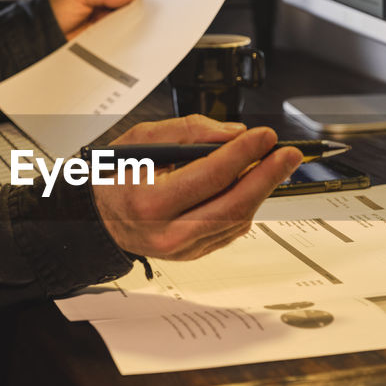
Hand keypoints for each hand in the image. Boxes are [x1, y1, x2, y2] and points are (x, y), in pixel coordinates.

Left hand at [48, 0, 136, 39]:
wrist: (43, 33)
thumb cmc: (55, 8)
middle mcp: (106, 6)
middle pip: (130, 4)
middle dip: (139, 6)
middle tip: (146, 9)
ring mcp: (106, 23)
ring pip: (127, 21)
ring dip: (133, 22)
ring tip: (137, 22)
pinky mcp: (104, 39)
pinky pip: (119, 37)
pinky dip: (125, 37)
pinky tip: (128, 35)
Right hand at [93, 115, 302, 261]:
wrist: (97, 217)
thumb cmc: (116, 176)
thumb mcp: (142, 139)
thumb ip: (188, 131)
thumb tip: (233, 133)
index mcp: (150, 201)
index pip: (212, 175)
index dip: (245, 152)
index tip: (265, 135)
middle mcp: (167, 232)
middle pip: (233, 205)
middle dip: (267, 176)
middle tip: (288, 154)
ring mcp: (182, 249)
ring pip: (236, 220)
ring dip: (261, 191)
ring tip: (275, 165)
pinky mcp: (193, 254)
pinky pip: (230, 231)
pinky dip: (245, 206)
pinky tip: (250, 187)